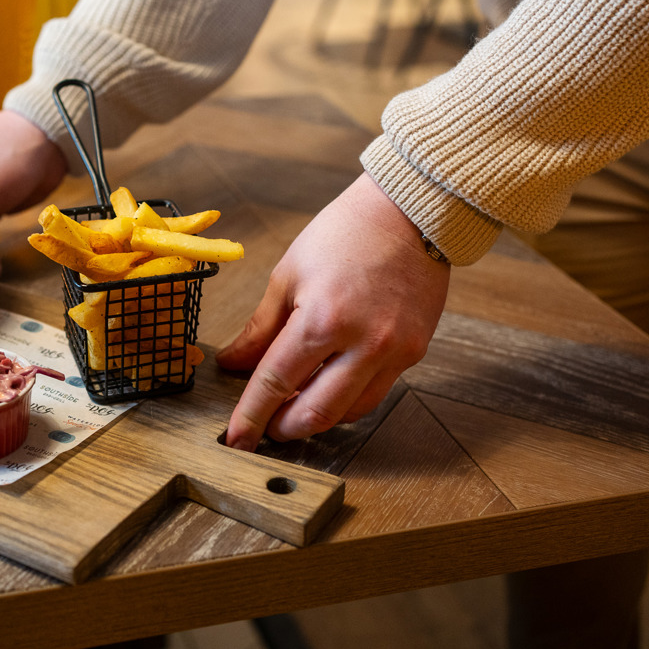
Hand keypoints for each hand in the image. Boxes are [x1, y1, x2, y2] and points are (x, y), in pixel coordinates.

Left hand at [216, 173, 450, 450]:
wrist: (410, 211)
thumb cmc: (346, 232)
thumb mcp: (289, 274)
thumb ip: (260, 328)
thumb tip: (234, 363)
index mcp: (322, 319)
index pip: (275, 383)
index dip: (251, 416)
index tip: (236, 437)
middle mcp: (362, 343)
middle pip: (315, 413)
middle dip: (283, 428)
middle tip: (264, 428)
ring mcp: (394, 352)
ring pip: (349, 413)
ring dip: (317, 419)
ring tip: (294, 407)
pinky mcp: (414, 352)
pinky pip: (376, 394)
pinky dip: (347, 400)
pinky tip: (328, 387)